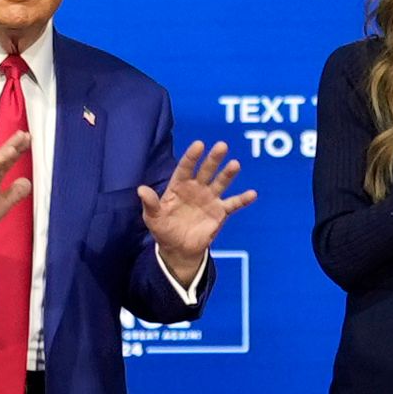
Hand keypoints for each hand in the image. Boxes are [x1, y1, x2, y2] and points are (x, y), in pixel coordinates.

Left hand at [136, 140, 256, 277]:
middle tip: (222, 146)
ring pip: (220, 183)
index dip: (192, 157)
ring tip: (235, 164)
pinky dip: (243, 199)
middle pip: (206, 171)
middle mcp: (196, 188)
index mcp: (179, 186)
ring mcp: (210, 199)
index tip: (199, 144)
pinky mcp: (220, 212)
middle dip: (213, 159)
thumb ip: (150, 204)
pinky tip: (252, 194)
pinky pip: (233, 204)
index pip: (185, 168)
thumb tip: (140, 189)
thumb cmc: (164, 229)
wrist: (179, 248)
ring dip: (228, 174)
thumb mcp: (153, 218)